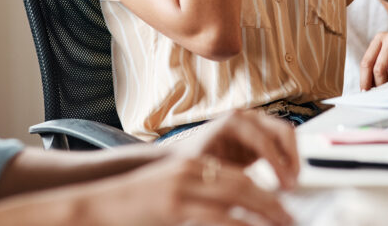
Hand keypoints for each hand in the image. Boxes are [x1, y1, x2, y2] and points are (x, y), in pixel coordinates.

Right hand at [72, 153, 291, 225]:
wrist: (98, 206)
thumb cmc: (137, 207)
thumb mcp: (173, 195)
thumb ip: (201, 198)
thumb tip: (234, 214)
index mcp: (192, 168)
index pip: (238, 174)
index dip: (264, 190)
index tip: (282, 206)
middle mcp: (190, 174)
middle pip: (242, 183)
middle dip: (271, 202)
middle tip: (290, 218)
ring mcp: (181, 190)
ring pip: (234, 196)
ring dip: (263, 212)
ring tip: (281, 224)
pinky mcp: (173, 207)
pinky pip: (216, 216)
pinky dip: (239, 224)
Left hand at [167, 110, 299, 190]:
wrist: (183, 156)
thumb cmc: (190, 161)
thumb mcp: (206, 169)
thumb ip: (227, 176)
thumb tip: (247, 191)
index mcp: (232, 121)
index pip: (264, 140)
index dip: (278, 164)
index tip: (285, 185)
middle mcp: (247, 118)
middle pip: (282, 130)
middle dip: (292, 158)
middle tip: (292, 184)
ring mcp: (255, 124)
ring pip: (286, 135)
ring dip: (293, 159)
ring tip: (290, 184)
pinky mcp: (260, 136)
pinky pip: (282, 144)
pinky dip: (288, 160)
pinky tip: (285, 179)